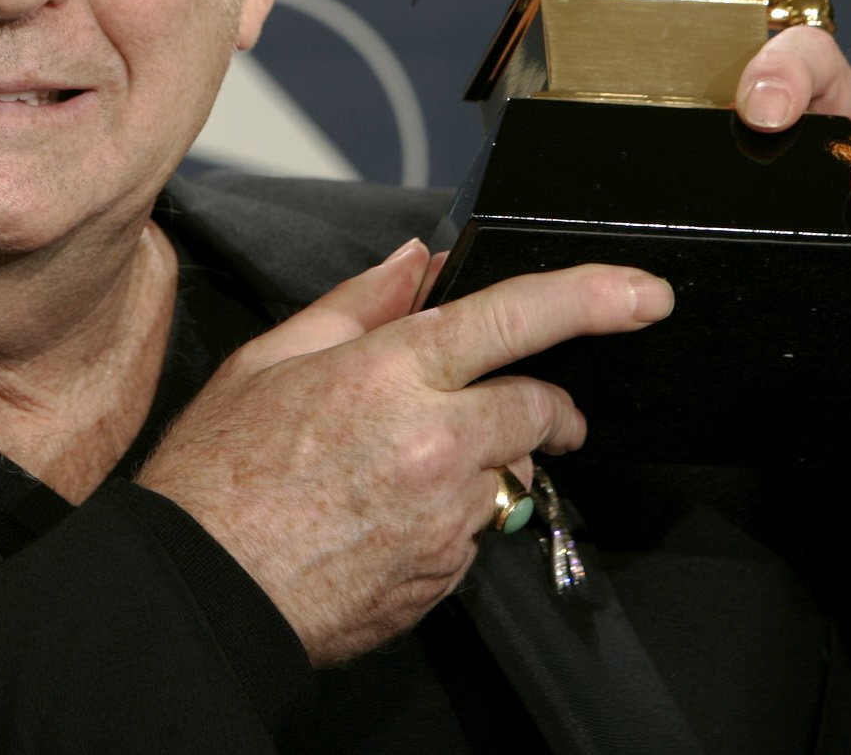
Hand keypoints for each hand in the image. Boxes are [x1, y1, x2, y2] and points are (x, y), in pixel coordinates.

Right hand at [135, 241, 669, 664]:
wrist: (205, 591)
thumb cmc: (218, 474)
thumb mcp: (271, 359)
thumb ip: (361, 304)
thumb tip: (418, 259)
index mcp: (391, 373)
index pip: (517, 320)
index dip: (593, 300)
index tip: (645, 295)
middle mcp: (434, 443)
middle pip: (536, 407)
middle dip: (549, 404)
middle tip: (537, 408)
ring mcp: (446, 516)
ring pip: (504, 473)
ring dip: (479, 463)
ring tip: (396, 471)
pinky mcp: (444, 575)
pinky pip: (472, 532)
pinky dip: (449, 517)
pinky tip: (384, 516)